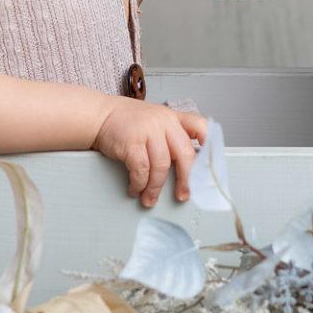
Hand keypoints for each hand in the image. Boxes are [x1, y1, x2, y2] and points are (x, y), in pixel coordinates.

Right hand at [92, 98, 211, 208]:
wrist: (99, 115)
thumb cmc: (127, 122)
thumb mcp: (154, 121)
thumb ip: (170, 137)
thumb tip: (187, 167)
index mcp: (173, 117)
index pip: (200, 126)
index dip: (210, 145)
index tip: (212, 163)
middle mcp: (163, 122)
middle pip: (184, 154)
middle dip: (185, 179)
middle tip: (183, 195)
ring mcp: (147, 130)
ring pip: (161, 166)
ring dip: (155, 188)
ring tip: (149, 198)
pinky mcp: (131, 141)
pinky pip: (141, 170)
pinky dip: (139, 184)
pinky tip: (135, 189)